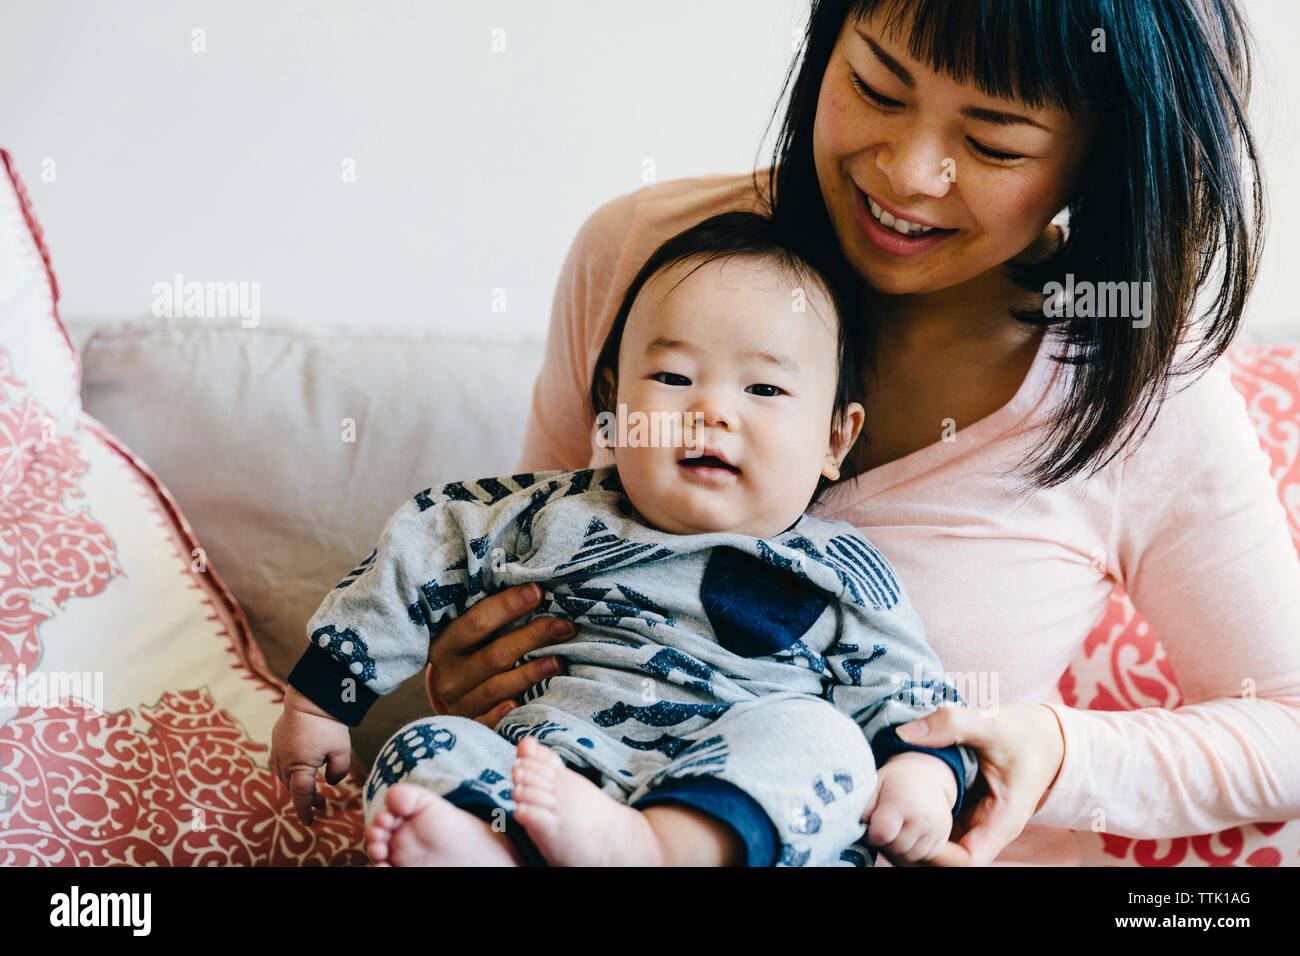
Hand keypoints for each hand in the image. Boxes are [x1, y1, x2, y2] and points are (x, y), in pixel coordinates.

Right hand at [270, 687, 354, 824]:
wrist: (311, 696)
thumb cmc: (328, 724)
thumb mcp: (342, 750)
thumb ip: (339, 771)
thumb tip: (330, 781)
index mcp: (299, 767)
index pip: (301, 796)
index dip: (305, 810)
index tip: (309, 821)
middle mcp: (284, 761)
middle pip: (293, 787)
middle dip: (306, 797)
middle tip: (321, 802)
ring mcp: (278, 750)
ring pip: (285, 775)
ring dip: (298, 783)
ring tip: (313, 785)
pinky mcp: (277, 739)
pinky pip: (282, 761)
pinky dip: (292, 769)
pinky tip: (304, 764)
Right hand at [425, 582, 575, 727]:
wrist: (447, 695)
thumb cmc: (468, 653)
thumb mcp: (468, 634)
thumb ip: (491, 616)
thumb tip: (535, 587)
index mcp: (446, 644)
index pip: (477, 621)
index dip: (508, 606)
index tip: (538, 591)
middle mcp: (450, 675)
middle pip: (494, 655)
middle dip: (532, 637)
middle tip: (564, 626)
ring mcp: (459, 703)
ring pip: (497, 688)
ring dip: (531, 674)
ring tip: (559, 661)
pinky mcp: (470, 725)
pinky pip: (488, 721)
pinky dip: (504, 713)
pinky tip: (521, 703)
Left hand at [862, 751, 958, 864]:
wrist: (926, 774)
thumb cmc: (894, 780)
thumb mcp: (874, 784)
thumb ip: (862, 806)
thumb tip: (852, 828)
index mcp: (901, 800)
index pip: (881, 835)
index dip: (871, 834)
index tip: (871, 825)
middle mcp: (922, 815)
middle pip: (896, 847)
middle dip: (885, 841)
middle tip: (883, 825)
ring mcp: (936, 826)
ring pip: (910, 854)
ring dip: (899, 846)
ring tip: (896, 827)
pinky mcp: (944, 834)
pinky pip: (925, 853)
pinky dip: (914, 847)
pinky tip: (909, 830)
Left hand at [889, 701, 1065, 865]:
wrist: (1048, 733)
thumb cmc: (1026, 731)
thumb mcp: (991, 722)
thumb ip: (950, 724)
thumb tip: (904, 733)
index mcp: (1002, 820)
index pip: (966, 861)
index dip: (934, 856)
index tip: (905, 832)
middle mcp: (989, 828)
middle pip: (948, 859)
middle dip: (914, 849)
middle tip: (880, 828)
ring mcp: (977, 821)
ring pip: (941, 846)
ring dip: (913, 836)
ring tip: (880, 818)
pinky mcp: (967, 809)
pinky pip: (940, 827)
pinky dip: (918, 821)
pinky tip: (894, 805)